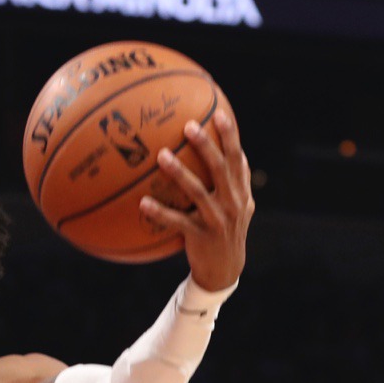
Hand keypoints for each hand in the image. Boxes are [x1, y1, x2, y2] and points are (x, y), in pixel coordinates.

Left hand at [139, 111, 254, 290]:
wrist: (225, 269)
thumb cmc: (227, 230)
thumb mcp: (240, 205)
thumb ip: (237, 180)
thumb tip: (236, 150)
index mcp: (240, 191)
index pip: (237, 158)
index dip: (230, 136)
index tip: (219, 114)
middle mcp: (232, 202)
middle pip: (220, 168)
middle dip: (206, 145)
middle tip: (189, 125)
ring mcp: (217, 219)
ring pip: (197, 192)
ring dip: (179, 173)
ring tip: (161, 156)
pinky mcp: (200, 235)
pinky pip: (177, 221)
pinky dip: (160, 212)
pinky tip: (143, 203)